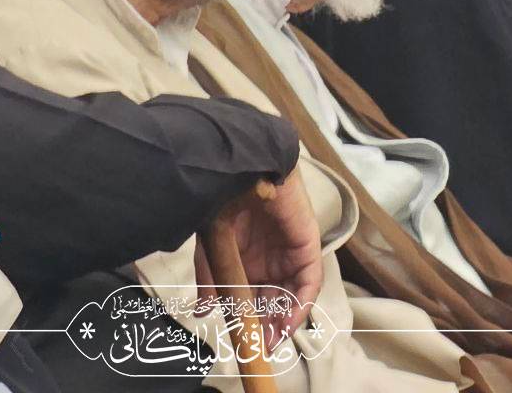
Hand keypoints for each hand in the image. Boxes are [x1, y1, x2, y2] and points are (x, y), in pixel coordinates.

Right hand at [196, 169, 322, 338]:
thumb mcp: (210, 246)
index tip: (244, 342)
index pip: (251, 295)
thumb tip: (203, 311)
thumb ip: (211, 279)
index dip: (248, 319)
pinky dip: (299, 305)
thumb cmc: (223, 198)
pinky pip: (308, 282)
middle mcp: (269, 257)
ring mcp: (288, 252)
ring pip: (291, 294)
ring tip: (271, 338)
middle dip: (267, 325)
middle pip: (273, 299)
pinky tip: (286, 321)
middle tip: (259, 346)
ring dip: (284, 320)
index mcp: (246, 256)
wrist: (243, 167)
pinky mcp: (306, 246)